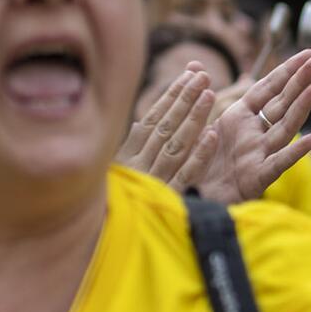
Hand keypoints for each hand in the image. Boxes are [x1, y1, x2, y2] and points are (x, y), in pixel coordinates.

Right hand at [118, 65, 218, 190]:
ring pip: (176, 144)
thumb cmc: (109, 202)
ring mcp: (153, 180)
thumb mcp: (114, 172)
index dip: (171, 96)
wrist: (99, 236)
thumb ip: (131, 148)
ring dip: (193, 118)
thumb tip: (140, 121)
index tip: (187, 75)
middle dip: (185, 98)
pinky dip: (198, 154)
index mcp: (126, 155)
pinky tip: (211, 136)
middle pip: (166, 126)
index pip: (152, 118)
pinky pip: (185, 174)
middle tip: (204, 75)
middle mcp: (138, 164)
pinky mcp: (167, 198)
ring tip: (210, 93)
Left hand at [197, 50, 310, 203]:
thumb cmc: (197, 161)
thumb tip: (193, 64)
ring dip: (301, 108)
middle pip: (281, 103)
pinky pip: (278, 163)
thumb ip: (200, 95)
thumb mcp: (196, 123)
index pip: (267, 89)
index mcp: (239, 118)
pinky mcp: (257, 177)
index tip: (307, 53)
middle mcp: (254, 134)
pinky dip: (294, 152)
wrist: (190, 198)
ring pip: (284, 128)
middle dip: (299, 81)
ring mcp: (258, 154)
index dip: (286, 71)